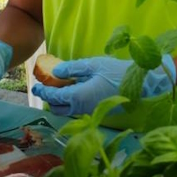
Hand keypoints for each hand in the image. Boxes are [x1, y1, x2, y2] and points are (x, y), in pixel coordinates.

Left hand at [32, 54, 175, 115]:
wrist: (141, 84)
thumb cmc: (117, 72)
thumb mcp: (93, 64)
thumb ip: (73, 69)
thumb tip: (56, 72)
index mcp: (78, 96)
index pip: (54, 96)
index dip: (43, 91)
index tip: (36, 86)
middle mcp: (82, 108)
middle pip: (58, 108)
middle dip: (49, 99)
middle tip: (45, 88)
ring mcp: (90, 112)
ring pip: (68, 110)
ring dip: (60, 102)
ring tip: (59, 88)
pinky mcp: (98, 112)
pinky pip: (79, 109)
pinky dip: (71, 102)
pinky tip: (75, 90)